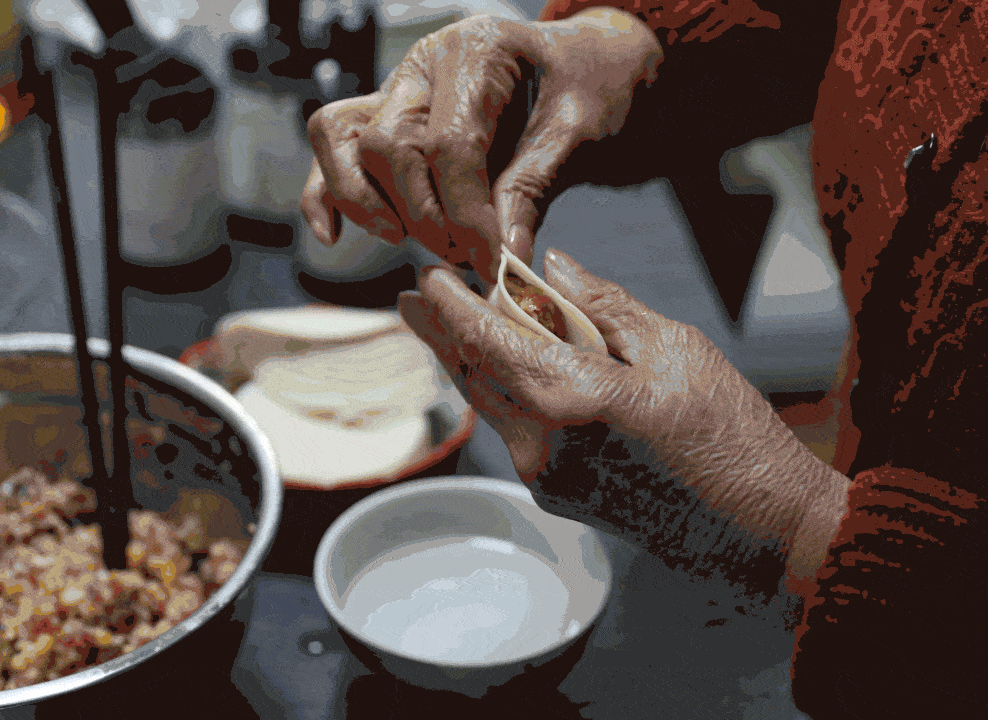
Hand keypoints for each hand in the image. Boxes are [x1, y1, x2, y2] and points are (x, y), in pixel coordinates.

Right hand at [302, 9, 661, 281]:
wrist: (588, 69)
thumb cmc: (590, 90)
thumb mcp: (579, 132)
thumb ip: (534, 189)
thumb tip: (502, 259)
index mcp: (477, 49)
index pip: (449, 142)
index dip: (466, 213)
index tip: (491, 261)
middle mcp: (424, 62)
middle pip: (388, 145)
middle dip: (423, 215)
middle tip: (465, 255)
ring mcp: (397, 86)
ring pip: (344, 143)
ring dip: (372, 206)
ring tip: (419, 243)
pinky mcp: (383, 116)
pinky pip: (331, 145)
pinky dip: (325, 192)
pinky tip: (331, 236)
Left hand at [398, 249, 848, 596]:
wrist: (756, 530)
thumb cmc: (729, 435)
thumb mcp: (675, 350)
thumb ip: (604, 307)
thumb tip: (553, 268)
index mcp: (573, 398)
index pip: (488, 340)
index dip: (452, 306)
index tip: (428, 276)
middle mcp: (544, 443)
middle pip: (475, 375)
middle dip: (443, 333)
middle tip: (415, 299)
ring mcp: (545, 477)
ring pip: (491, 405)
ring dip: (471, 363)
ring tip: (450, 326)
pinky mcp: (555, 496)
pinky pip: (516, 432)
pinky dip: (505, 394)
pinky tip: (510, 372)